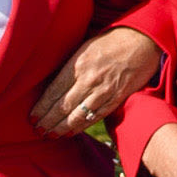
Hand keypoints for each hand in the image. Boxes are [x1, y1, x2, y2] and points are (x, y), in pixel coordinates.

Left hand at [29, 27, 161, 136]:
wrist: (143, 40)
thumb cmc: (113, 41)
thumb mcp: (86, 47)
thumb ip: (71, 66)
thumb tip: (54, 84)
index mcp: (78, 64)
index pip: (54, 91)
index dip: (42, 107)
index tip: (32, 116)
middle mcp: (88, 79)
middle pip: (62, 106)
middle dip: (48, 121)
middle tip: (37, 130)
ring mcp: (103, 90)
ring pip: (77, 115)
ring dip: (61, 128)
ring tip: (50, 135)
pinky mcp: (117, 97)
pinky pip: (96, 116)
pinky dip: (82, 126)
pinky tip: (71, 132)